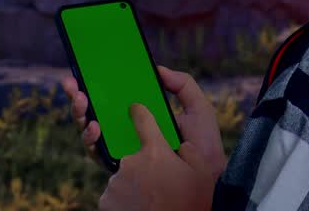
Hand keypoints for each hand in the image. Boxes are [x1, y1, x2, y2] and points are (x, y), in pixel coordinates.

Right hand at [60, 66, 226, 177]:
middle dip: (80, 95)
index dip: (101, 83)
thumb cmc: (204, 144)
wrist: (206, 176)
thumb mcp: (198, 109)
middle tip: (72, 82)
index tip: (88, 67)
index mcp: (144, 114)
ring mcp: (121, 148)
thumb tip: (158, 68)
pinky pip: (96, 153)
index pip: (117, 97)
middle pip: (98, 111)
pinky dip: (91, 139)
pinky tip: (94, 126)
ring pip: (91, 129)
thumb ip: (183, 85)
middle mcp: (128, 130)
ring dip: (80, 113)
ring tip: (80, 100)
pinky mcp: (118, 166)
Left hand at [98, 99, 216, 210]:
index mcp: (155, 151)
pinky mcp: (106, 201)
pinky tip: (139, 207)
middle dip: (144, 166)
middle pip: (134, 155)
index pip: (142, 118)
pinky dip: (125, 200)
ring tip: (150, 200)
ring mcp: (116, 182)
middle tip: (158, 183)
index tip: (135, 108)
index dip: (139, 112)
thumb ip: (190, 152)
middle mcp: (131, 162)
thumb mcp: (201, 175)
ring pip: (125, 176)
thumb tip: (181, 145)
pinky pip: (115, 194)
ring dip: (134, 184)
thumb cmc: (189, 204)